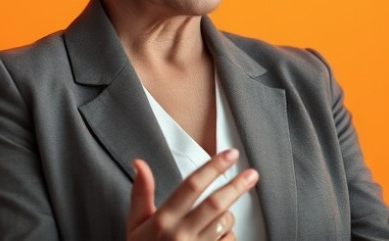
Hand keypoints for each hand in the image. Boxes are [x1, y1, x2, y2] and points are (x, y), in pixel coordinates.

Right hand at [127, 148, 258, 240]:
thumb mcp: (136, 223)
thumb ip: (141, 192)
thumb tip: (140, 163)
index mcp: (163, 219)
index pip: (191, 186)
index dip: (213, 167)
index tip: (230, 155)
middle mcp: (180, 234)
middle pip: (215, 204)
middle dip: (236, 186)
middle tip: (251, 174)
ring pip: (225, 222)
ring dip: (228, 214)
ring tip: (220, 213)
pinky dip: (228, 234)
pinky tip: (218, 235)